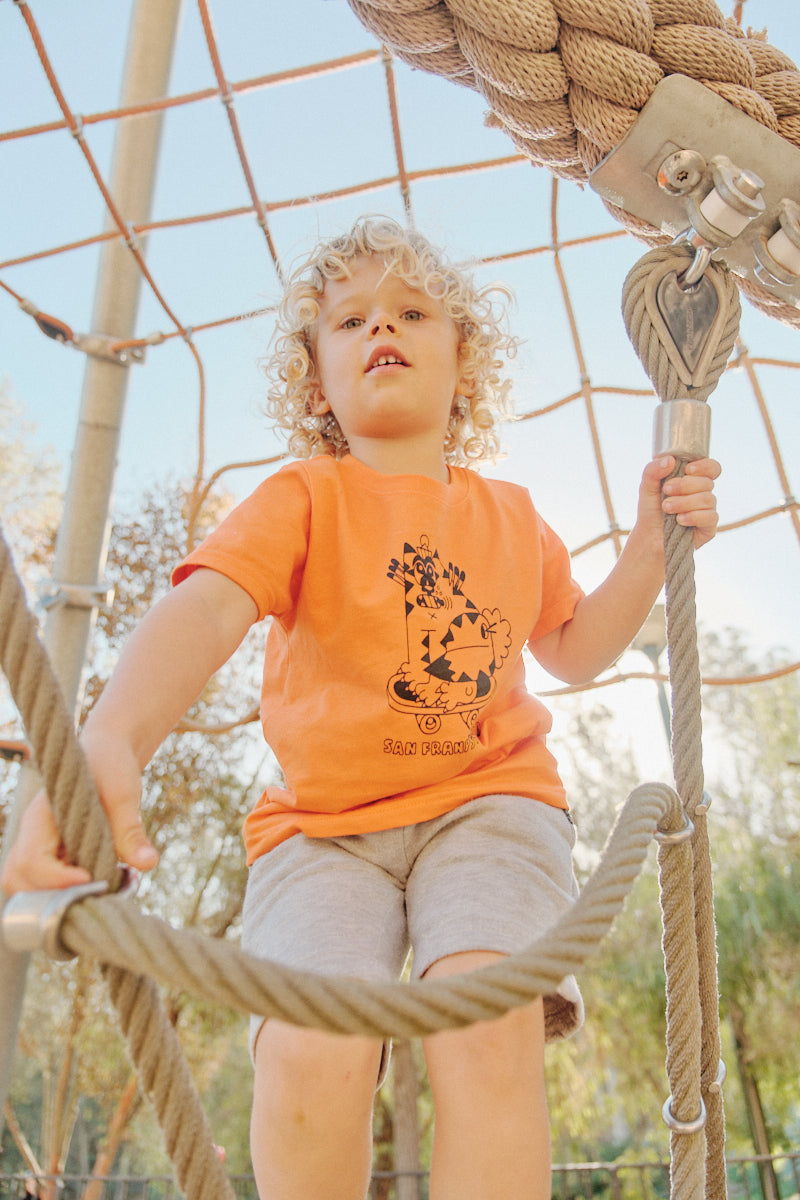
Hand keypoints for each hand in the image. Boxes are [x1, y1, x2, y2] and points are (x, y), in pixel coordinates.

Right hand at [1, 730, 158, 895]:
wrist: (107, 750)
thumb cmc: (111, 764)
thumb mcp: (123, 793)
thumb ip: (129, 830)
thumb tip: (147, 864)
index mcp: (42, 816)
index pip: (31, 859)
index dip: (56, 878)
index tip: (90, 880)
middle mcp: (33, 834)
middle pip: (17, 879)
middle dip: (51, 896)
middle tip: (96, 891)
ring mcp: (40, 846)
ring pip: (25, 886)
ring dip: (57, 898)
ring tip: (100, 890)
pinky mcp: (54, 855)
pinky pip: (46, 885)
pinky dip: (68, 894)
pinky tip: (104, 885)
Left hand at [639, 456, 720, 550]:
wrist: (648, 535)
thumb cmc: (651, 509)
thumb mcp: (646, 486)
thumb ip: (653, 470)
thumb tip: (671, 459)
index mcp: (694, 480)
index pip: (712, 468)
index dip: (704, 466)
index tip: (687, 470)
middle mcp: (704, 494)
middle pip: (708, 483)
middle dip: (685, 485)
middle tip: (666, 491)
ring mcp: (708, 511)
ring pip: (708, 499)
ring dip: (684, 502)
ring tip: (666, 507)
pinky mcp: (708, 528)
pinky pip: (710, 517)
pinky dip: (693, 516)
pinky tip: (679, 520)